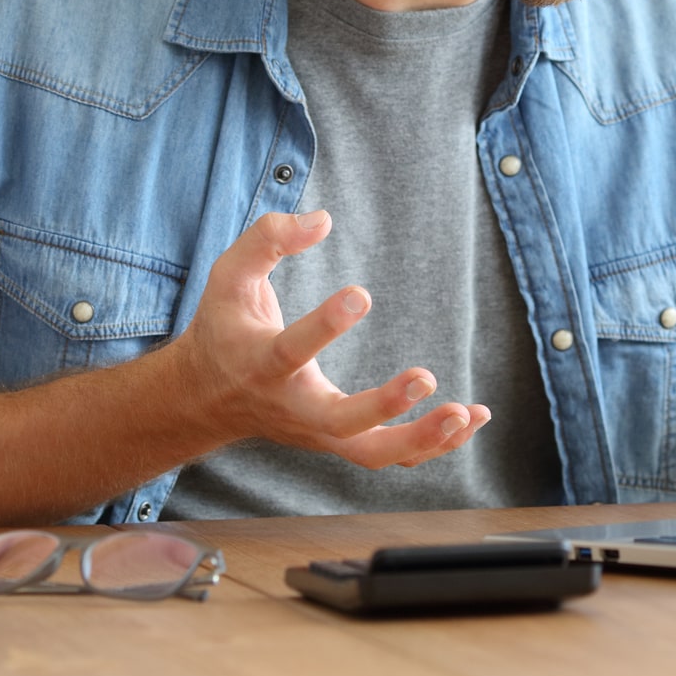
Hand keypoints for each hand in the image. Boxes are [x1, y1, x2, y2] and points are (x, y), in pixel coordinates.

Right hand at [167, 210, 489, 468]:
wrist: (205, 397)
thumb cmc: (224, 326)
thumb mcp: (228, 275)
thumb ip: (267, 239)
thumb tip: (322, 220)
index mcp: (262, 363)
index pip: (293, 349)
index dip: (326, 324)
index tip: (362, 293)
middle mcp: (292, 407)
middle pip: (339, 423)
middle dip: (383, 406)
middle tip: (426, 377)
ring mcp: (318, 432)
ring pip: (371, 453)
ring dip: (422, 439)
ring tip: (467, 413)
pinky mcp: (339, 441)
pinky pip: (388, 454)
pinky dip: (431, 445)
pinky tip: (470, 420)